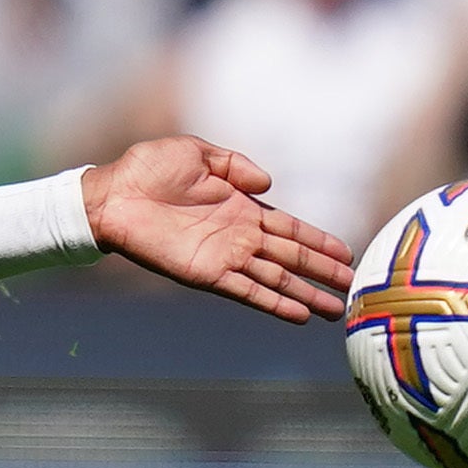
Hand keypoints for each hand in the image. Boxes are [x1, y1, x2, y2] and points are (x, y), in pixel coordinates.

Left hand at [80, 138, 355, 323]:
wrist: (112, 195)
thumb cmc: (147, 169)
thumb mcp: (195, 152)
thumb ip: (233, 164)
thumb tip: (268, 184)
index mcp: (240, 207)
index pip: (289, 227)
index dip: (318, 240)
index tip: (347, 252)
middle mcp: (239, 236)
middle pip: (291, 256)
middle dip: (322, 271)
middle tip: (355, 286)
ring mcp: (225, 257)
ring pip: (276, 279)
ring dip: (305, 294)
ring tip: (335, 310)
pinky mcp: (206, 273)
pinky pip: (247, 291)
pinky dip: (272, 302)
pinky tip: (298, 315)